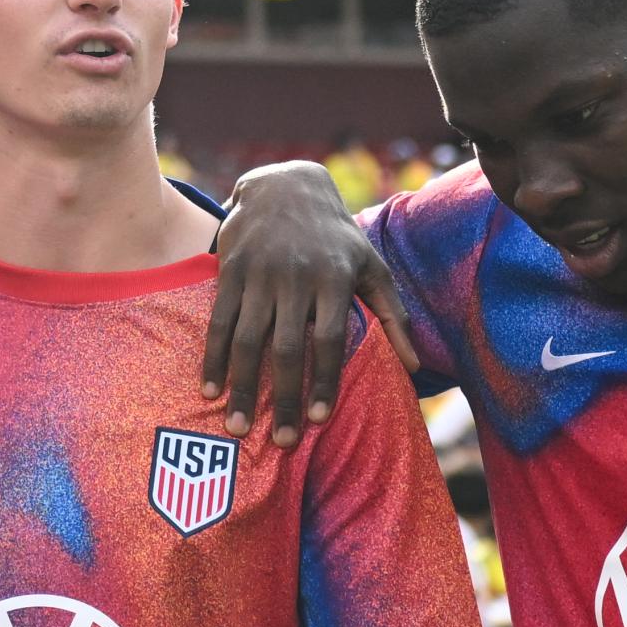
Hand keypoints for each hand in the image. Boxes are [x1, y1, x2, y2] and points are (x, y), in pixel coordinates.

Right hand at [203, 161, 417, 447]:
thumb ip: (393, 317)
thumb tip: (416, 369)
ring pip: (248, 339)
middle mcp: (295, 277)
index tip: (321, 419)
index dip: (325, 380)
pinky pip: (219, 321)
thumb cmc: (336, 237)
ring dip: (242, 387)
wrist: (286, 185)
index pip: (328, 339)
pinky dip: (213, 357)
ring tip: (238, 428)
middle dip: (284, 398)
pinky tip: (210, 389)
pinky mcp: (230, 270)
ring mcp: (259, 274)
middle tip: (283, 442)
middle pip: (286, 348)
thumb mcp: (372, 267)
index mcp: (333, 279)